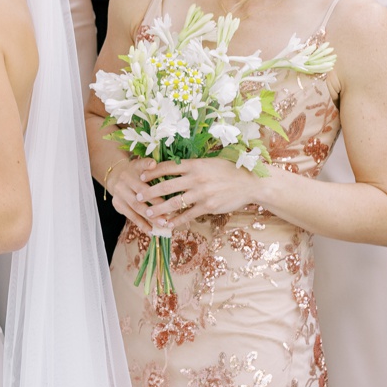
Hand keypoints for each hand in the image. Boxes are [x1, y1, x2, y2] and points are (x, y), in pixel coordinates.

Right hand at [101, 157, 163, 233]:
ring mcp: (118, 196)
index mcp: (130, 173)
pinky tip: (152, 232)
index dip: (155, 194)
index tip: (169, 201)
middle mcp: (122, 184)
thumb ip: (147, 164)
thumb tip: (154, 163)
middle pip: (139, 199)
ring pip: (135, 210)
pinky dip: (142, 225)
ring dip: (149, 219)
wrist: (116, 174)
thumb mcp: (141, 164)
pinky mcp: (117, 205)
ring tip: (162, 225)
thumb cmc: (136, 170)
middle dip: (154, 209)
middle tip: (168, 217)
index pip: (142, 185)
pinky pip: (131, 217)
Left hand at [139, 157, 257, 229]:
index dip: (152, 171)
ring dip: (159, 208)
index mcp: (195, 164)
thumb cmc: (229, 170)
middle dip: (149, 192)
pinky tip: (168, 224)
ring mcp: (201, 194)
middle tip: (137, 196)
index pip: (168, 167)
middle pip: (166, 185)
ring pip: (174, 202)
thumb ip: (193, 165)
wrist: (250, 183)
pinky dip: (176, 220)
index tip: (141, 175)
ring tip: (148, 212)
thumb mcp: (210, 162)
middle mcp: (196, 178)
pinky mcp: (208, 206)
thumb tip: (175, 166)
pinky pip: (188, 215)